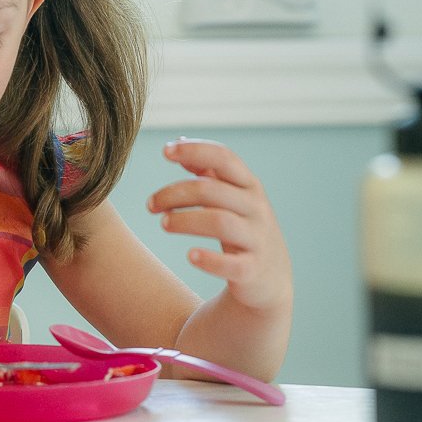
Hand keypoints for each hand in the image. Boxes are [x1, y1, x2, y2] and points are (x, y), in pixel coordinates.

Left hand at [148, 138, 291, 312]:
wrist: (270, 279)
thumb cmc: (243, 229)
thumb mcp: (232, 197)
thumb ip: (208, 171)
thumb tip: (179, 143)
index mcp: (249, 186)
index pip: (224, 158)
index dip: (195, 150)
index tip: (165, 151)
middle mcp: (256, 208)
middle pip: (211, 190)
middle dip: (175, 193)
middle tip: (150, 204)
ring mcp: (257, 239)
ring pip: (219, 222)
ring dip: (185, 220)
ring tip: (163, 223)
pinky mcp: (252, 270)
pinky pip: (232, 264)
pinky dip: (209, 260)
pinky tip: (190, 256)